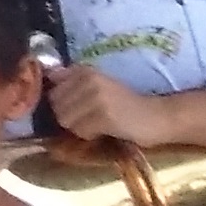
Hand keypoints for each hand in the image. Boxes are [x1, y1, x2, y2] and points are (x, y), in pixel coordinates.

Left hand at [44, 63, 174, 146]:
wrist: (155, 116)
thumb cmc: (125, 102)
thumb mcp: (99, 84)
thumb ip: (73, 79)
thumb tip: (49, 74)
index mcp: (86, 71)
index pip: (54, 89)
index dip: (62, 102)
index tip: (78, 106)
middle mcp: (90, 81)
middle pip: (57, 106)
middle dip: (69, 116)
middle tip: (90, 117)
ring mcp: (97, 98)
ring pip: (66, 120)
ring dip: (79, 127)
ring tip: (97, 123)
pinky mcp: (104, 117)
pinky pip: (81, 131)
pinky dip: (90, 134)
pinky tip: (105, 130)